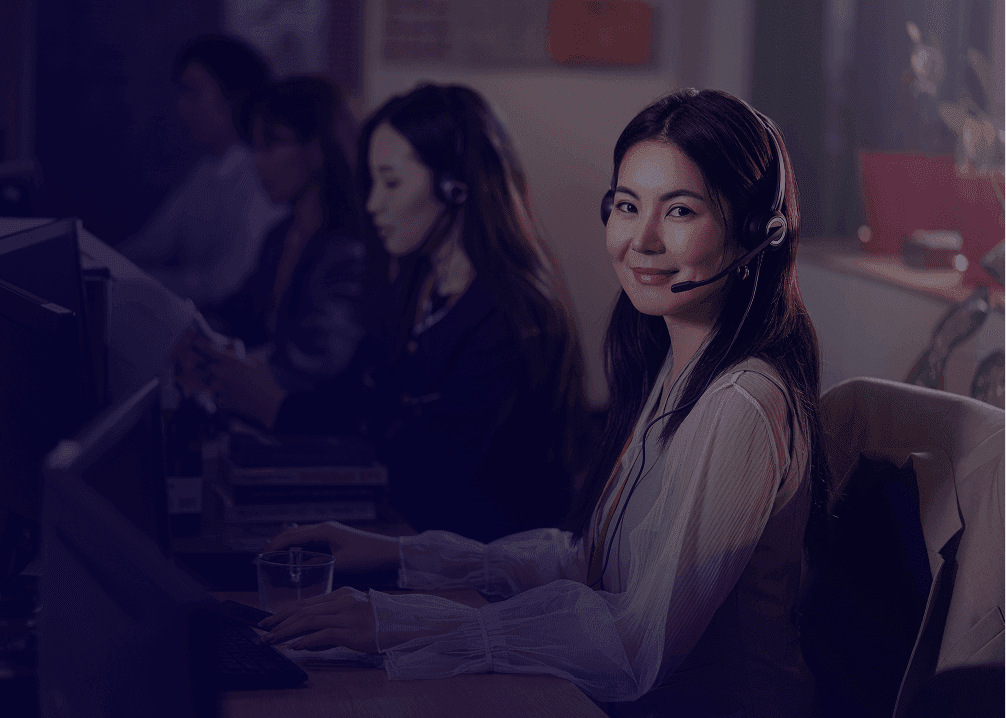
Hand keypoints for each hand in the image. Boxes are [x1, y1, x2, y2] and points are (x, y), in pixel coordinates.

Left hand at [186, 335, 287, 427]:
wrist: (267, 403)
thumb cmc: (264, 380)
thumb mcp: (255, 361)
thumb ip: (239, 355)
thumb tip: (228, 349)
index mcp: (228, 360)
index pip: (206, 348)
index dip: (200, 344)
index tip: (198, 343)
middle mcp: (218, 373)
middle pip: (201, 365)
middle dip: (204, 363)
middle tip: (215, 364)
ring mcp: (217, 387)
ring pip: (206, 380)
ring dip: (211, 379)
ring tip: (227, 380)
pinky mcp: (219, 399)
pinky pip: (215, 394)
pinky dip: (220, 393)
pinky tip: (233, 393)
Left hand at [259, 586, 376, 651]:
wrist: (409, 623)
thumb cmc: (383, 621)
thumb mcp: (355, 615)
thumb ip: (332, 623)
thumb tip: (307, 640)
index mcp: (342, 594)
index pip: (306, 602)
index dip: (284, 612)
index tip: (268, 621)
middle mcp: (343, 601)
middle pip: (303, 609)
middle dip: (279, 622)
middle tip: (263, 632)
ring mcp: (349, 615)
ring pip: (310, 619)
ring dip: (287, 631)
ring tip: (273, 640)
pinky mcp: (355, 631)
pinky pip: (325, 634)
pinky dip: (307, 640)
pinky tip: (296, 646)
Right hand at [268, 522, 399, 572]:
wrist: (388, 551)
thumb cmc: (367, 556)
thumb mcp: (341, 564)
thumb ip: (320, 566)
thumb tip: (301, 571)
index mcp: (323, 531)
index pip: (291, 536)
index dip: (274, 546)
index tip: (261, 555)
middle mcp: (324, 527)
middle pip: (293, 532)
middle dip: (276, 542)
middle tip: (261, 554)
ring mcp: (329, 530)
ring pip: (301, 533)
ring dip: (286, 542)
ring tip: (273, 552)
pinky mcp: (334, 536)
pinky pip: (310, 537)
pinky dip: (298, 543)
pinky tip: (295, 552)